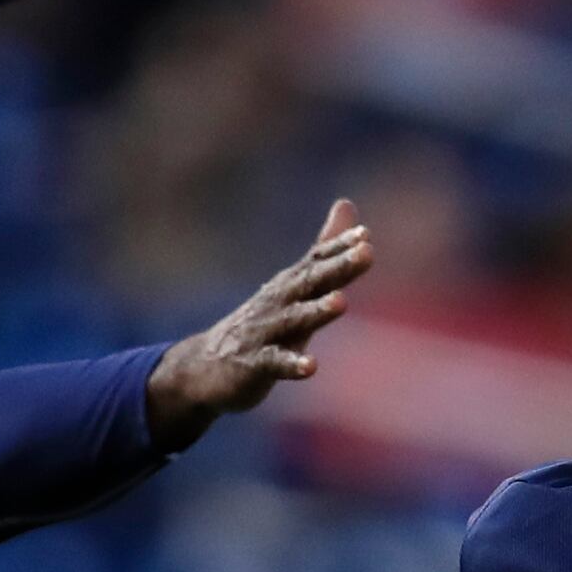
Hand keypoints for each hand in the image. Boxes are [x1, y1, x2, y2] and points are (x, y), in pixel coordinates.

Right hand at [145, 200, 371, 446]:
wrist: (204, 367)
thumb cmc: (260, 325)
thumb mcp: (294, 287)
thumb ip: (323, 252)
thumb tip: (347, 205)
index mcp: (290, 287)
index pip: (317, 261)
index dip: (341, 248)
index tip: (365, 235)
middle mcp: (278, 303)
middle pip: (310, 282)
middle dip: (338, 268)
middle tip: (366, 253)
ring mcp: (265, 333)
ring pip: (294, 320)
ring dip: (317, 311)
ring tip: (342, 302)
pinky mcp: (254, 364)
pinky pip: (275, 363)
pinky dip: (292, 364)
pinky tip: (311, 367)